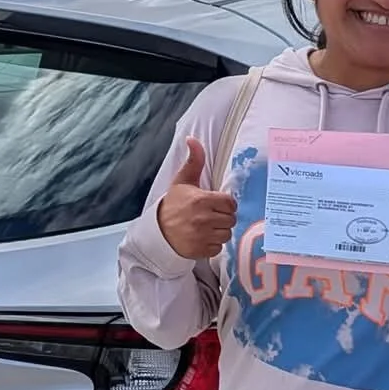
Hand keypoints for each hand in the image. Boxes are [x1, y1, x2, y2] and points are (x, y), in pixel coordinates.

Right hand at [156, 137, 237, 259]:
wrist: (157, 230)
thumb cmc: (173, 204)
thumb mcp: (183, 181)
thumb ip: (194, 161)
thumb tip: (192, 139)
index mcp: (201, 200)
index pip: (230, 203)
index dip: (224, 203)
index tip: (215, 204)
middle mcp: (203, 219)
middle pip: (231, 219)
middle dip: (222, 217)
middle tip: (210, 215)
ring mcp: (202, 236)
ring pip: (226, 234)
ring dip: (219, 231)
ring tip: (206, 226)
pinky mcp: (200, 250)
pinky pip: (218, 248)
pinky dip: (212, 244)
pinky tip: (202, 237)